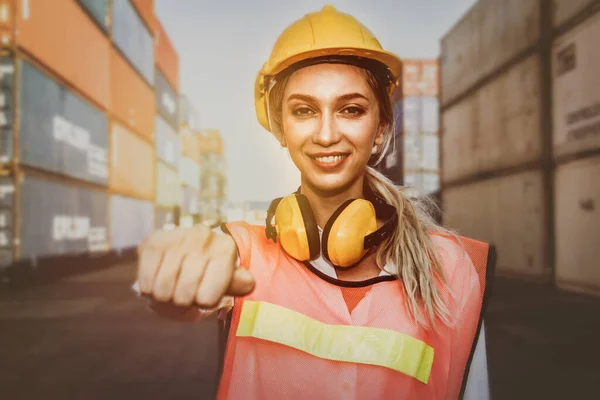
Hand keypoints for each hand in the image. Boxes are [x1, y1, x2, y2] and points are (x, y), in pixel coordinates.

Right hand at [137, 224, 254, 308]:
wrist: (178, 263)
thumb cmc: (204, 278)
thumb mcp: (223, 285)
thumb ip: (235, 284)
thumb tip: (249, 282)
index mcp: (226, 248)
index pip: (209, 296)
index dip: (203, 301)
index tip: (206, 294)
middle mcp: (204, 236)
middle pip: (185, 294)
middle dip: (182, 301)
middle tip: (185, 293)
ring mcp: (178, 236)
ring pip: (164, 289)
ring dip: (164, 296)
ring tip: (172, 287)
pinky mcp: (153, 240)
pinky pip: (147, 280)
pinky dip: (149, 288)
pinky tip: (158, 279)